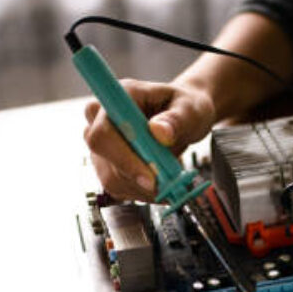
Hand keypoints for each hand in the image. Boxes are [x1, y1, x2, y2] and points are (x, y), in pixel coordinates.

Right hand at [83, 78, 214, 200]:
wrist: (185, 117)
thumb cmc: (185, 107)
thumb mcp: (190, 109)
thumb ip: (177, 119)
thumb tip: (159, 132)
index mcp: (119, 98)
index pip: (102, 132)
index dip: (122, 158)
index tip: (150, 177)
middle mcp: (102, 120)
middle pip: (103, 159)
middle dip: (137, 178)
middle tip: (168, 183)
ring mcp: (103, 145)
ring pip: (111, 179)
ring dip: (143, 188)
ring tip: (170, 179)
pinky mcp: (108, 164)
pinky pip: (120, 188)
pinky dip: (143, 192)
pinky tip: (161, 183)